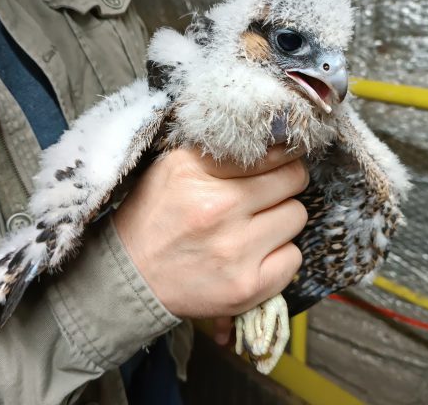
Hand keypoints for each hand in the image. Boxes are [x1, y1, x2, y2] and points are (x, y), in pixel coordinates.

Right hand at [113, 145, 307, 317]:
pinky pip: (293, 258)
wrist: (131, 279)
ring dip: (279, 220)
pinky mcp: (248, 287)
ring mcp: (236, 252)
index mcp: (196, 174)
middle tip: (263, 195)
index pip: (270, 152)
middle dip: (282, 185)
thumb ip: (216, 150)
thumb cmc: (155, 219)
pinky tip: (253, 255)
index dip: (281, 154)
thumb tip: (272, 139)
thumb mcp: (172, 168)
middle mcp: (219, 210)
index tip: (281, 160)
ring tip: (251, 227)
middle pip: (293, 180)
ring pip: (296, 217)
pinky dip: (278, 256)